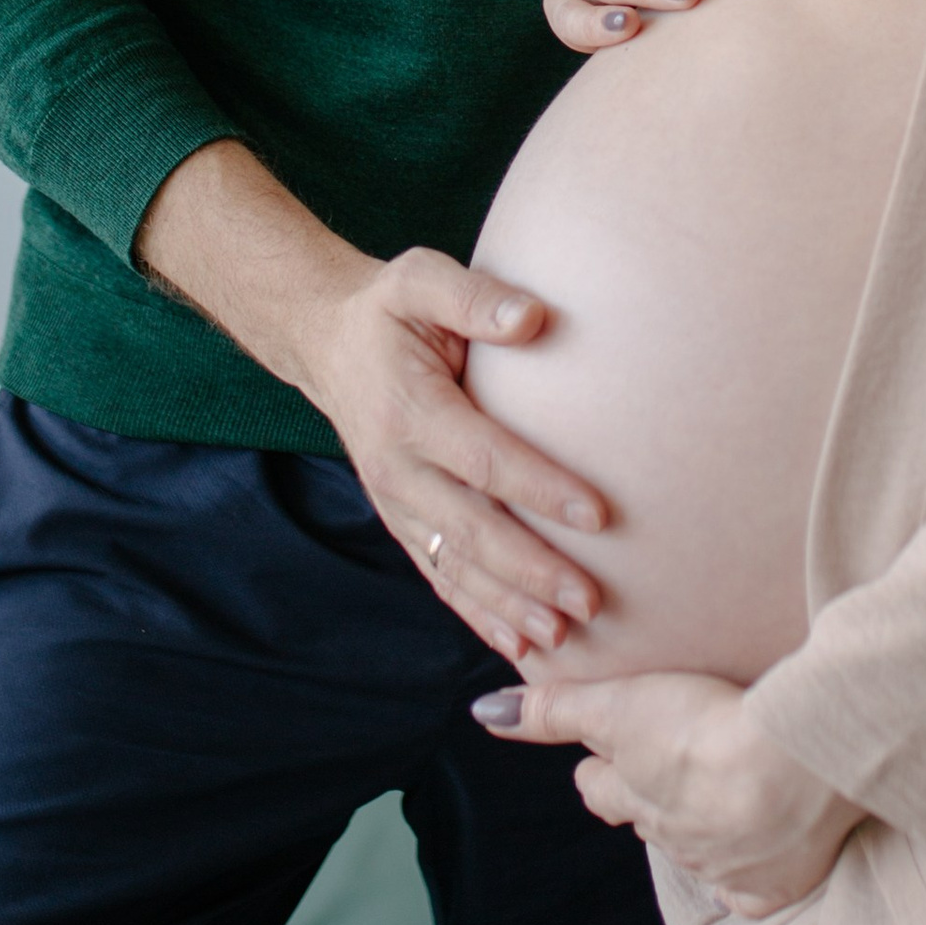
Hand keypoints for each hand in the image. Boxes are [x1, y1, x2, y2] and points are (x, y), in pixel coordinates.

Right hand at [135, 143, 604, 670]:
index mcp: (410, 413)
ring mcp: (396, 504)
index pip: (484, 459)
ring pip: (454, 567)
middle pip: (471, 530)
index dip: (540, 489)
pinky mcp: (400, 522)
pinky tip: (518, 645)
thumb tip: (535, 317)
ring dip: (507, 607)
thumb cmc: (389, 309)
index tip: (599, 515)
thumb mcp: (421, 279)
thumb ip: (476, 298)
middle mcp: (397, 469)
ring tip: (561, 637)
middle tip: (590, 602)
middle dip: (531, 571)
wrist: (326, 342)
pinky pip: (439, 576)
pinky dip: (477, 614)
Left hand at [477, 670, 859, 918]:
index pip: (598, 788)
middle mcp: (671, 837)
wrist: (794, 768)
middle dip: (650, 796)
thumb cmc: (704, 727)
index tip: (613, 751)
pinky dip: (746, 879)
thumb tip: (484, 711)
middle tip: (671, 766)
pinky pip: (748, 893)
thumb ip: (554, 710)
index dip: (602, 768)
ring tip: (719, 796)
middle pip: (646, 819)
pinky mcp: (773, 885)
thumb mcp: (620, 704)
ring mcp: (722, 867)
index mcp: (634, 795)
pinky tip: (750, 866)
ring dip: (700, 826)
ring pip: (695, 850)